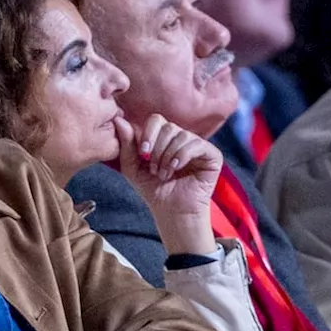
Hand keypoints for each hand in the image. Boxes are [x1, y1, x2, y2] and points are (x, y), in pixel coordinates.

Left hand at [115, 114, 220, 254]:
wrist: (170, 210)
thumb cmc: (152, 188)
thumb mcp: (132, 167)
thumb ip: (126, 144)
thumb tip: (119, 120)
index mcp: (164, 137)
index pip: (156, 120)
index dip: (148, 134)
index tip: (143, 153)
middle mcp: (181, 137)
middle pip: (168, 126)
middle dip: (157, 149)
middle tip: (154, 169)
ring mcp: (197, 145)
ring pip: (181, 135)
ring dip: (168, 156)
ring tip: (164, 174)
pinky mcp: (212, 154)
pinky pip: (196, 144)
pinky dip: (182, 156)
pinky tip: (176, 169)